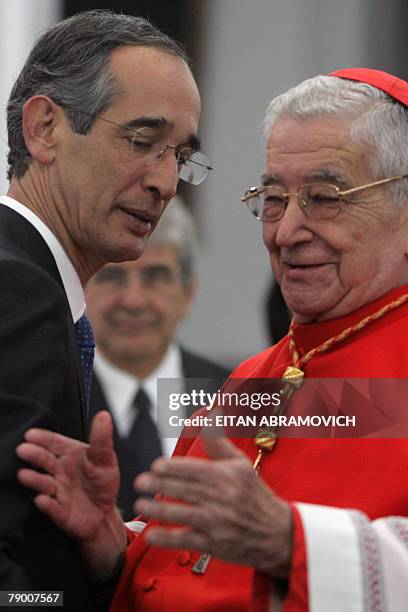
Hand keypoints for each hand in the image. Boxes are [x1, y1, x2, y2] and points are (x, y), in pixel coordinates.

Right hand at [16, 411, 126, 579]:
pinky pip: (52, 507)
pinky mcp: (59, 511)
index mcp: (69, 454)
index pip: (53, 442)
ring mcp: (57, 490)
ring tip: (24, 474)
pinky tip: (41, 499)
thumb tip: (104, 415)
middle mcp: (59, 470)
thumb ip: (102, 439)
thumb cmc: (101, 481)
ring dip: (34, 479)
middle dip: (34, 455)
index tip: (31, 434)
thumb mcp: (105, 458)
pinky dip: (46, 504)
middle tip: (23, 449)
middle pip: (45, 460)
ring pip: (44, 483)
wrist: (103, 512)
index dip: (42, 438)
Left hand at [134, 437, 292, 577]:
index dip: (173, 468)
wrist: (277, 533)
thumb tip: (210, 415)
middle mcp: (222, 498)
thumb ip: (219, 442)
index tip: (156, 465)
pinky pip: (186, 540)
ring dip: (158, 510)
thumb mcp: (241, 464)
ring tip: (141, 504)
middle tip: (140, 481)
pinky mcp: (214, 544)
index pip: (195, 469)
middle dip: (160, 485)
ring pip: (182, 514)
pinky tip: (151, 534)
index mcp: (227, 476)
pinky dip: (167, 538)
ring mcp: (217, 523)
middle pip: (185, 490)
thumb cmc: (255, 495)